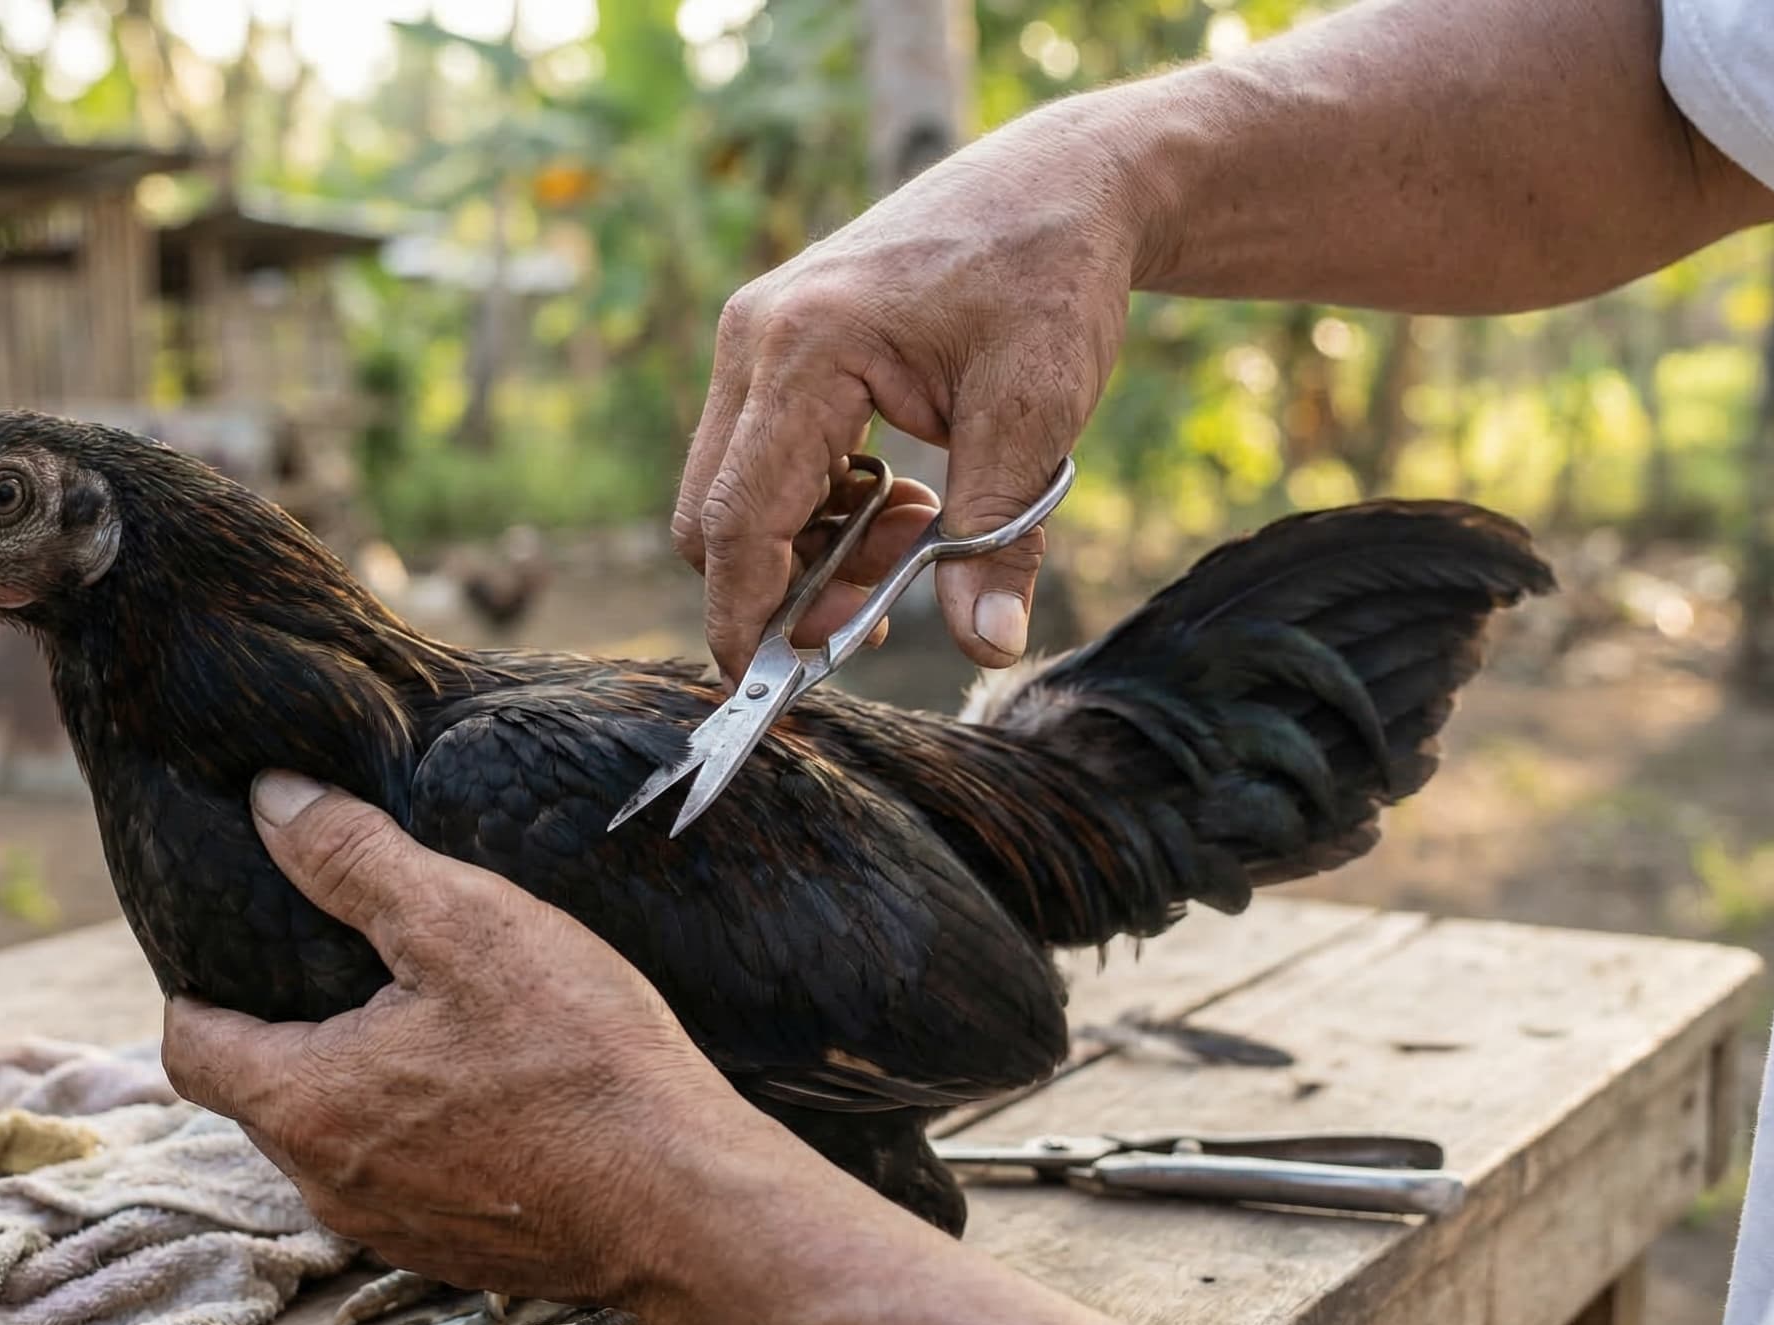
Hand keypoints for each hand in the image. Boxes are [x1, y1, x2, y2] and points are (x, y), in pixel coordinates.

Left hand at [161, 771, 794, 1304]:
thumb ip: (353, 860)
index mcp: (303, 1104)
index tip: (249, 940)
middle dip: (291, 1026)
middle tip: (355, 962)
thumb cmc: (577, 1061)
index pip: (189, 1045)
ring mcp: (387, 1231)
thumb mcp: (464, 925)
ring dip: (360, 1083)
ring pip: (332, 1141)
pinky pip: (400, 1182)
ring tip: (432, 1020)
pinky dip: (419, 1135)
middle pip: (260, 1092)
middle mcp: (324, 1185)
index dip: (204, 984)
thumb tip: (270, 801)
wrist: (685, 1204)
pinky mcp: (450, 1256)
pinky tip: (491, 1090)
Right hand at [673, 102, 1153, 678]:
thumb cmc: (1050, 281)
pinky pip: (762, 459)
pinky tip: (902, 493)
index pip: (737, 518)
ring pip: (735, 493)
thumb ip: (998, 539)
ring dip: (812, 545)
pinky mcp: (775, 345)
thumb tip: (989, 647)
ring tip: (918, 530)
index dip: (742, 616)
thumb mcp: (1038, 418)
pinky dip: (819, 504)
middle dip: (784, 585)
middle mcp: (756, 337)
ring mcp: (757, 337)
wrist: (1060, 186)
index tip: (761, 690)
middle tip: (880, 617)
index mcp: (806, 348)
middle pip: (713, 515)